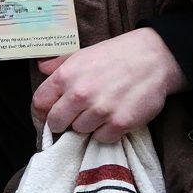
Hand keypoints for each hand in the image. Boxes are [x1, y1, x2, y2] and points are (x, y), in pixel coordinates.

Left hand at [32, 28, 189, 142]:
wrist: (153, 58)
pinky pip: (102, 138)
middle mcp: (79, 94)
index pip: (39, 103)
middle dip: (62, 122)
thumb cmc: (115, 55)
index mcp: (66, 76)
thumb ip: (59, 64)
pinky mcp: (120, 123)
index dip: (41, 112)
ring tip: (99, 111)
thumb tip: (40, 69)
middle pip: (56, 123)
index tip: (47, 116)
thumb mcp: (81, 54)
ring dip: (87, 125)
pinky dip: (106, 132)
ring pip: (79, 131)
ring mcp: (100, 110)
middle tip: (74, 117)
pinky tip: (112, 117)